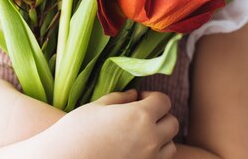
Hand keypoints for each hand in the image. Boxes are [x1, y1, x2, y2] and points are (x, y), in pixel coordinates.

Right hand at [43, 89, 178, 158]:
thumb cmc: (75, 130)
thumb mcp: (96, 106)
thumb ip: (120, 98)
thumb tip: (134, 95)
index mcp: (139, 116)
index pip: (164, 101)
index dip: (153, 97)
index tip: (140, 98)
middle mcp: (149, 139)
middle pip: (172, 123)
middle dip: (160, 116)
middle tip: (141, 115)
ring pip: (170, 145)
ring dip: (161, 137)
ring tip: (140, 133)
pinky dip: (155, 154)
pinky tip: (135, 149)